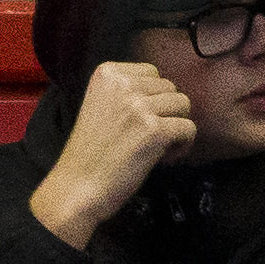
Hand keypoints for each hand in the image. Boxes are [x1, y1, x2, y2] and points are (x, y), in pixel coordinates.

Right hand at [28, 62, 194, 250]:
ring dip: (175, 127)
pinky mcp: (155, 130)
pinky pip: (188, 128)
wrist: (76, 190)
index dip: (151, 98)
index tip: (139, 119)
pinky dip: (182, 145)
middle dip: (164, 112)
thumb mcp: (98, 107)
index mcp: (107, 74)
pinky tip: (164, 157)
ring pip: (183, 105)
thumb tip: (166, 95)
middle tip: (147, 137)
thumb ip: (126, 94)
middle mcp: (123, 85)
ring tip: (156, 147)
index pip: (151, 72)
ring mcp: (139, 107)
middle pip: (170, 88)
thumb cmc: (88, 156)